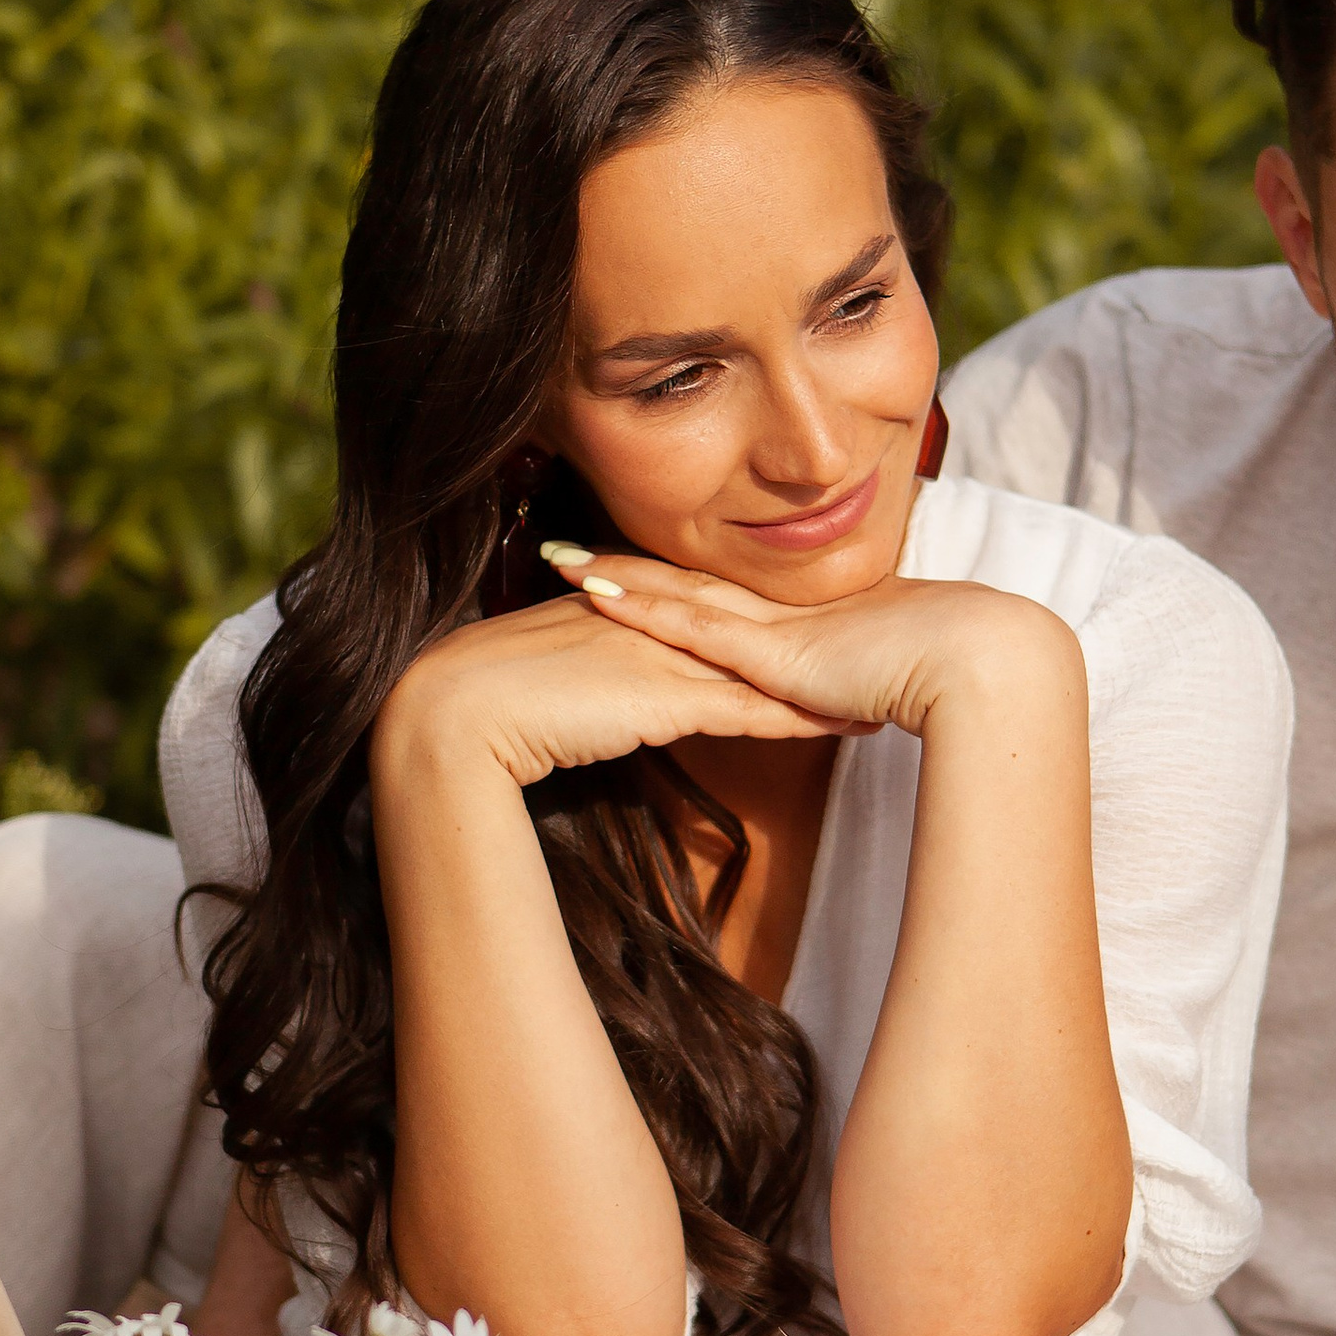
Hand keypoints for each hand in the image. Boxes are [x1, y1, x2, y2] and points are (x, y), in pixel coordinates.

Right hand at [374, 580, 854, 793]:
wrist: (457, 712)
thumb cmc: (485, 703)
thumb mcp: (548, 683)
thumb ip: (586, 679)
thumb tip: (601, 694)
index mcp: (624, 614)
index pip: (709, 612)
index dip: (764, 621)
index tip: (813, 623)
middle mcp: (651, 626)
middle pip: (750, 628)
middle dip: (813, 636)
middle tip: (874, 633)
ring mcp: (661, 658)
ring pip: (761, 666)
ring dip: (822, 678)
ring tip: (878, 681)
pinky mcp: (663, 699)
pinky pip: (746, 709)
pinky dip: (797, 717)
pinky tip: (842, 723)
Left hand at [545, 546, 1079, 742]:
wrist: (986, 663)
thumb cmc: (959, 676)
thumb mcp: (898, 682)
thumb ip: (868, 689)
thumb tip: (863, 704)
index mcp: (811, 622)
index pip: (728, 597)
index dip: (675, 581)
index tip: (627, 569)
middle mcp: (785, 614)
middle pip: (690, 582)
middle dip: (627, 567)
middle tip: (565, 552)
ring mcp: (775, 626)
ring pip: (676, 592)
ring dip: (614, 577)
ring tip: (556, 560)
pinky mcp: (772, 650)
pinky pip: (690, 623)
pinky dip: (640, 605)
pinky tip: (595, 592)